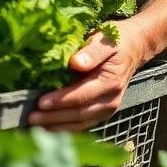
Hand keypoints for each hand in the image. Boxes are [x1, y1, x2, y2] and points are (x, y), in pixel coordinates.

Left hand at [26, 20, 149, 131]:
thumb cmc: (116, 40)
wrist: (135, 47)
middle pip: (79, 114)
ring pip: (80, 123)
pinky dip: (66, 127)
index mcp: (110, 82)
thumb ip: (91, 53)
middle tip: (31, 118)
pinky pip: (83, 123)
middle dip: (54, 118)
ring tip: (35, 126)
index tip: (41, 103)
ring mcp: (108, 108)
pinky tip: (49, 127)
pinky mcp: (103, 111)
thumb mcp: (104, 39)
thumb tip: (75, 63)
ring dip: (58, 126)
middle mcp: (111, 99)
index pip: (81, 95)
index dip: (60, 101)